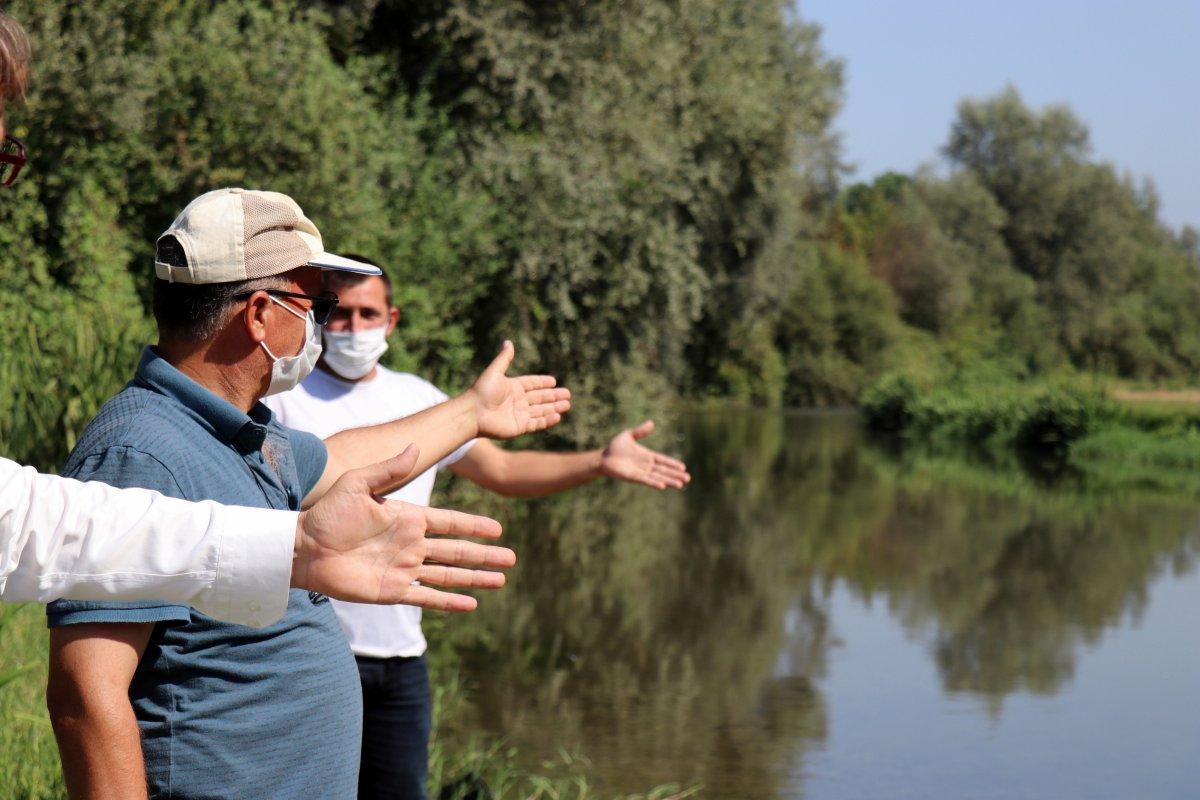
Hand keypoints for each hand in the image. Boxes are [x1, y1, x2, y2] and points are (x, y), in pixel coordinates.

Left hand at [292, 445, 515, 611]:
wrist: (302, 549)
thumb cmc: (327, 514)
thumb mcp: (357, 484)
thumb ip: (388, 470)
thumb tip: (414, 447)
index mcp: (408, 518)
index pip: (450, 522)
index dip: (474, 526)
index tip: (498, 529)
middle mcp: (411, 544)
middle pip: (457, 551)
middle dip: (484, 555)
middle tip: (512, 558)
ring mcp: (404, 569)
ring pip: (448, 575)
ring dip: (475, 578)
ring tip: (500, 580)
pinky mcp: (392, 591)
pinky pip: (427, 596)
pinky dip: (450, 601)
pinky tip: (471, 604)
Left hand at [468, 340, 571, 439]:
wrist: (473, 413)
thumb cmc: (482, 391)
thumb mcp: (495, 371)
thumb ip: (504, 358)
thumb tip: (508, 342)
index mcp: (513, 387)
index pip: (532, 384)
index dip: (542, 383)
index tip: (553, 381)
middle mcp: (517, 401)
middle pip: (540, 398)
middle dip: (553, 396)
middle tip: (567, 394)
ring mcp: (519, 414)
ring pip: (541, 410)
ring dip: (554, 408)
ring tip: (567, 405)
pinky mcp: (519, 427)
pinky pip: (537, 423)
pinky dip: (547, 420)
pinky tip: (557, 416)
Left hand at [599, 420, 690, 489]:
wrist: (603, 457)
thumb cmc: (615, 447)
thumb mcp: (629, 435)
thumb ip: (640, 431)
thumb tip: (652, 423)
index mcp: (647, 456)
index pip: (663, 460)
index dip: (673, 464)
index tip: (683, 467)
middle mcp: (646, 465)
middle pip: (664, 470)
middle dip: (675, 474)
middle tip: (688, 479)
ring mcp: (641, 472)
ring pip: (658, 477)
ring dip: (669, 481)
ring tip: (680, 485)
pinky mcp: (633, 477)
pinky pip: (646, 480)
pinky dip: (654, 483)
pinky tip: (662, 486)